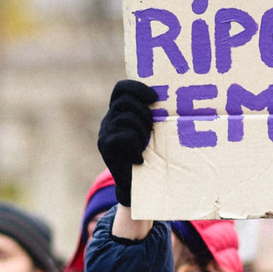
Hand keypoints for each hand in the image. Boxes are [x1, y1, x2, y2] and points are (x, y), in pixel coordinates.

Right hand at [97, 81, 158, 207]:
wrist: (133, 184)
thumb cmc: (148, 154)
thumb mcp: (151, 131)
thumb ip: (152, 115)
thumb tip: (169, 101)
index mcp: (119, 111)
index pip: (121, 87)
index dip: (137, 88)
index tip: (154, 98)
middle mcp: (108, 118)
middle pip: (124, 101)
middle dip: (144, 114)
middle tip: (151, 131)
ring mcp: (104, 131)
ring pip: (126, 118)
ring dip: (141, 132)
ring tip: (144, 146)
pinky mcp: (104, 145)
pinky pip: (123, 136)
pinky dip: (135, 146)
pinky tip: (139, 158)